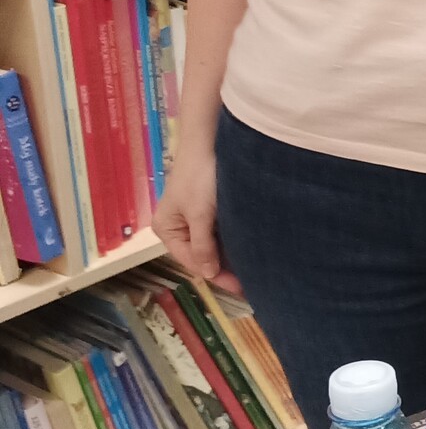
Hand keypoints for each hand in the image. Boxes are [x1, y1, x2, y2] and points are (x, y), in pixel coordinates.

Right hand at [154, 145, 238, 291]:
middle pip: (202, 255)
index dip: (217, 275)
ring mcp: (193, 217)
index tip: (241, 287)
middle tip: (252, 282)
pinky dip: (233, 240)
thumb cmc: (200, 177)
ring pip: (213, 244)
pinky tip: (250, 249)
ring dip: (231, 256)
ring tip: (254, 270)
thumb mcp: (200, 215)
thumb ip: (203, 246)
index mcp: (167, 229)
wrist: (210, 140)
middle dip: (224, 267)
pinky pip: (220, 231)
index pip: (193, 262)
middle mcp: (178, 226)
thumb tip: (209, 274)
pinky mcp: (209, 207)